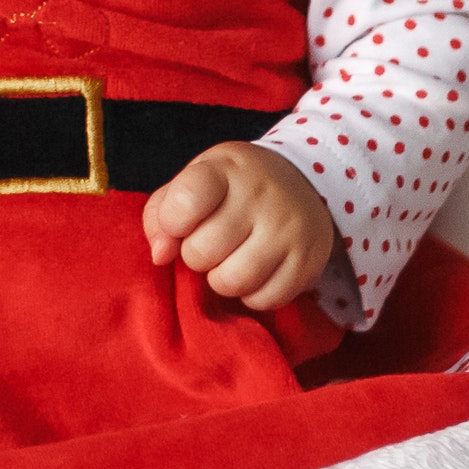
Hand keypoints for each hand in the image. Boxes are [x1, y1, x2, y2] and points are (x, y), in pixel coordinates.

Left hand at [142, 143, 336, 311]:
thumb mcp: (192, 182)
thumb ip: (161, 215)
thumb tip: (160, 256)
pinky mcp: (308, 260)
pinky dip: (252, 295)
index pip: (185, 202)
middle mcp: (261, 196)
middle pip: (202, 252)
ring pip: (233, 282)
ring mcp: (288, 228)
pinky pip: (265, 299)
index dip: (172, 222)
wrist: (302, 182)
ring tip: (229, 260)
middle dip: (196, 255)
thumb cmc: (231, 188)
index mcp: (225, 169)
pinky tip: (255, 272)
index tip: (181, 221)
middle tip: (210, 243)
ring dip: (221, 279)